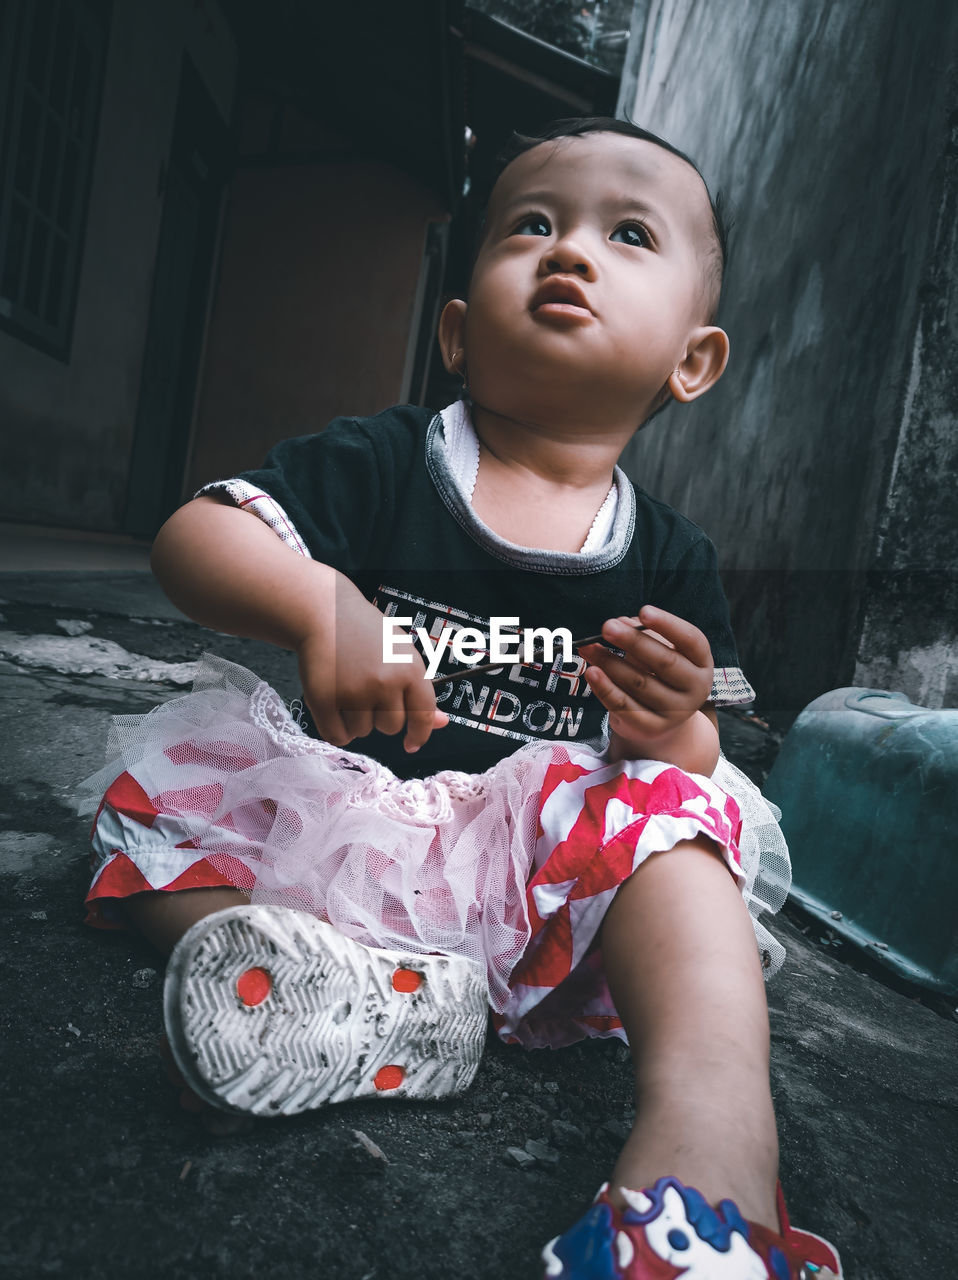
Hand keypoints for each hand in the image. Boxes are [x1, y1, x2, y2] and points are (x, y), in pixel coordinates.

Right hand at [296, 594, 446, 752]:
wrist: (325, 613)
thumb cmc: (366, 633)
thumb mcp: (402, 654)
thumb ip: (421, 691)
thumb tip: (441, 722)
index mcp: (410, 669)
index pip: (423, 715)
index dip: (419, 734)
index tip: (412, 743)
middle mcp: (385, 682)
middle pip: (391, 727)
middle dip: (380, 716)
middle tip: (367, 691)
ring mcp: (354, 692)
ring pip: (362, 732)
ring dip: (355, 720)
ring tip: (348, 690)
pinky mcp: (324, 700)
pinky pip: (336, 736)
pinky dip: (336, 729)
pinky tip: (334, 707)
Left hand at [580, 605, 714, 764]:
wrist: (661, 718)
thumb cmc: (659, 673)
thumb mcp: (660, 650)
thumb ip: (645, 635)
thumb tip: (620, 623)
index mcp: (702, 662)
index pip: (691, 639)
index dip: (668, 624)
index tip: (644, 611)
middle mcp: (696, 688)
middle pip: (664, 661)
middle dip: (633, 641)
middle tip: (607, 626)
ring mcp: (676, 711)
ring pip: (640, 683)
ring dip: (610, 662)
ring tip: (589, 647)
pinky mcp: (652, 728)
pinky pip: (625, 706)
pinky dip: (605, 688)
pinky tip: (591, 672)